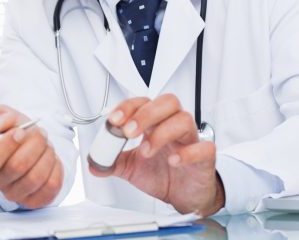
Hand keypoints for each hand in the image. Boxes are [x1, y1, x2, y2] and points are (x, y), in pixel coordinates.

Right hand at [0, 105, 62, 208]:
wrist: (30, 146)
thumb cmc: (15, 132)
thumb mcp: (5, 117)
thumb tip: (1, 123)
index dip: (7, 144)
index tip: (20, 131)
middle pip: (17, 166)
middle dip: (34, 144)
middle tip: (40, 133)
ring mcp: (15, 193)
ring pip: (36, 177)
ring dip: (46, 155)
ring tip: (46, 146)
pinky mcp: (34, 200)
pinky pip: (51, 186)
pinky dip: (56, 168)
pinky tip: (51, 160)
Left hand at [89, 94, 223, 215]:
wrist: (185, 195)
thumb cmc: (162, 173)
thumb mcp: (132, 167)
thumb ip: (112, 161)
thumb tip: (93, 163)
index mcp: (156, 123)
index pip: (144, 102)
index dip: (128, 107)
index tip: (114, 120)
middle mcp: (174, 126)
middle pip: (167, 103)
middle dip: (145, 114)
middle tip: (129, 132)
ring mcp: (191, 140)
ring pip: (184, 120)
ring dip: (162, 133)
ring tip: (146, 150)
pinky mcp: (205, 158)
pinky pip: (205, 147)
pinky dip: (188, 153)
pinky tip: (173, 161)